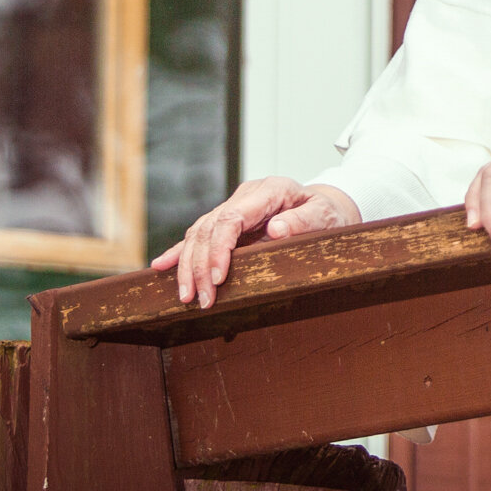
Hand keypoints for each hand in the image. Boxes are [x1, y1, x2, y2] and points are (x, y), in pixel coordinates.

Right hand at [148, 176, 359, 307]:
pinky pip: (199, 235)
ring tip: (185, 297)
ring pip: (199, 233)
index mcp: (269, 190)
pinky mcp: (228, 220)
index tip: (218, 278)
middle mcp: (246, 196)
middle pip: (210, 228)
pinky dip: (180, 252)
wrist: (327, 206)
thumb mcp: (325, 216)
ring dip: (188, 266)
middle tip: (201, 300)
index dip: (220, 248)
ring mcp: (235, 206)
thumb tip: (276, 230)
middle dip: (200, 265)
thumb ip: (303, 221)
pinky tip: (161, 266)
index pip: (232, 218)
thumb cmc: (328, 213)